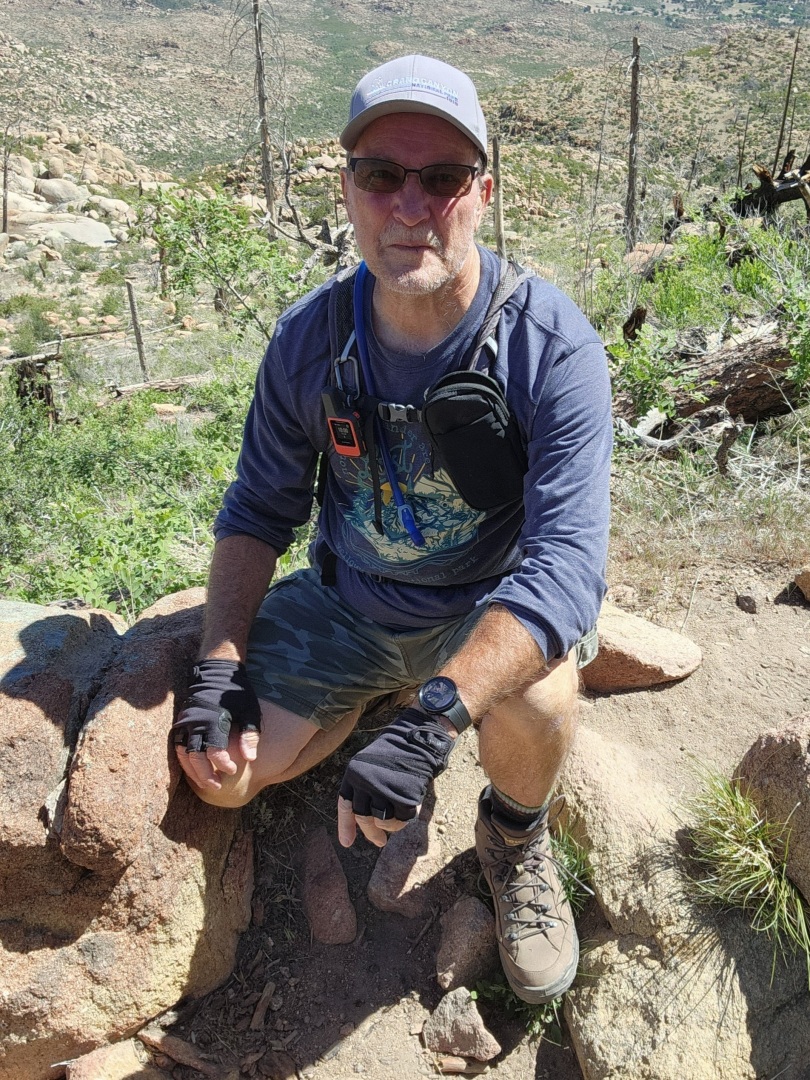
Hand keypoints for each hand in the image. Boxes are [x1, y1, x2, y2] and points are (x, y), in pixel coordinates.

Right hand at [173, 659, 260, 790]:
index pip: (214, 750)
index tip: (232, 771)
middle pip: (195, 757)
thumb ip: (249, 735)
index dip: (222, 764)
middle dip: (205, 774)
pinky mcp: (180, 722)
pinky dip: (184, 759)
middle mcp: (195, 723)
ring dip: (192, 771)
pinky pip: (177, 745)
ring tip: (205, 782)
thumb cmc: (236, 693)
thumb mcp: (249, 711)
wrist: (216, 671)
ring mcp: (185, 722)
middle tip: (217, 786)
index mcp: (214, 720)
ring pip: (182, 754)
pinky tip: (194, 769)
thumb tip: (250, 758)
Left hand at [337, 708, 453, 847]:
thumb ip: (365, 790)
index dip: (346, 826)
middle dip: (371, 833)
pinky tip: (409, 808)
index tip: (347, 843)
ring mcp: (383, 790)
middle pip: (364, 817)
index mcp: (353, 774)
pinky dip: (405, 818)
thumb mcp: (370, 765)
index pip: (346, 805)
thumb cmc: (396, 752)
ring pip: (382, 822)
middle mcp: (364, 783)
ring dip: (390, 825)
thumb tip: (368, 822)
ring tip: (397, 817)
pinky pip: (401, 819)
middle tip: (379, 842)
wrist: (418, 737)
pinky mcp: (402, 796)